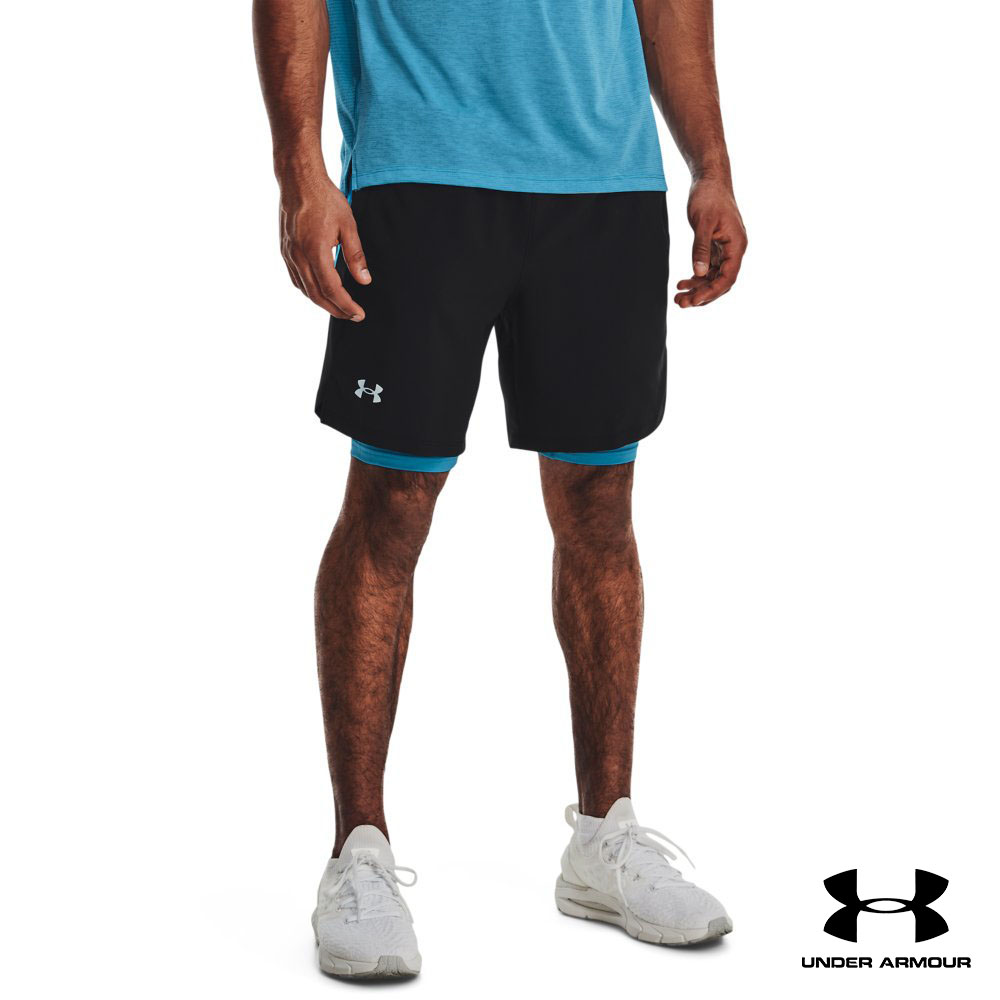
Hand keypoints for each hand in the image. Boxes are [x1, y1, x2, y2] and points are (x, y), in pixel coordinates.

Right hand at [278, 171, 370, 319]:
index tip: (359, 314)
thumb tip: (364, 281)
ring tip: (339, 308)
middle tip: (352, 316)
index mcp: (315, 250)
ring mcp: (288, 254)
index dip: (346, 305)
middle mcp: (298, 256)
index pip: (332, 289)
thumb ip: (356, 256)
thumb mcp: (348, 225)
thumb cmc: (325, 198)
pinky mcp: (284, 251)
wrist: (298, 180)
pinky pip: (296, 279)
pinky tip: (320, 293)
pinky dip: (309, 291)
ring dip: (322, 303)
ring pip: (304, 290)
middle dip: (336, 309)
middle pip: (317, 295)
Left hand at [675, 177, 746, 307]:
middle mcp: (734, 250)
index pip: (727, 278)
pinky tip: (682, 283)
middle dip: (701, 295)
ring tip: (678, 296)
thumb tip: (699, 273)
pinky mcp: (716, 247)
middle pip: (721, 282)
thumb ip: (701, 249)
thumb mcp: (702, 223)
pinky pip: (709, 269)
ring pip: (714, 278)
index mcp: (737, 245)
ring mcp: (726, 250)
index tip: (693, 301)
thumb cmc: (708, 197)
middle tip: (680, 303)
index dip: (711, 292)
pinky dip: (697, 278)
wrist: (710, 179)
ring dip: (697, 289)